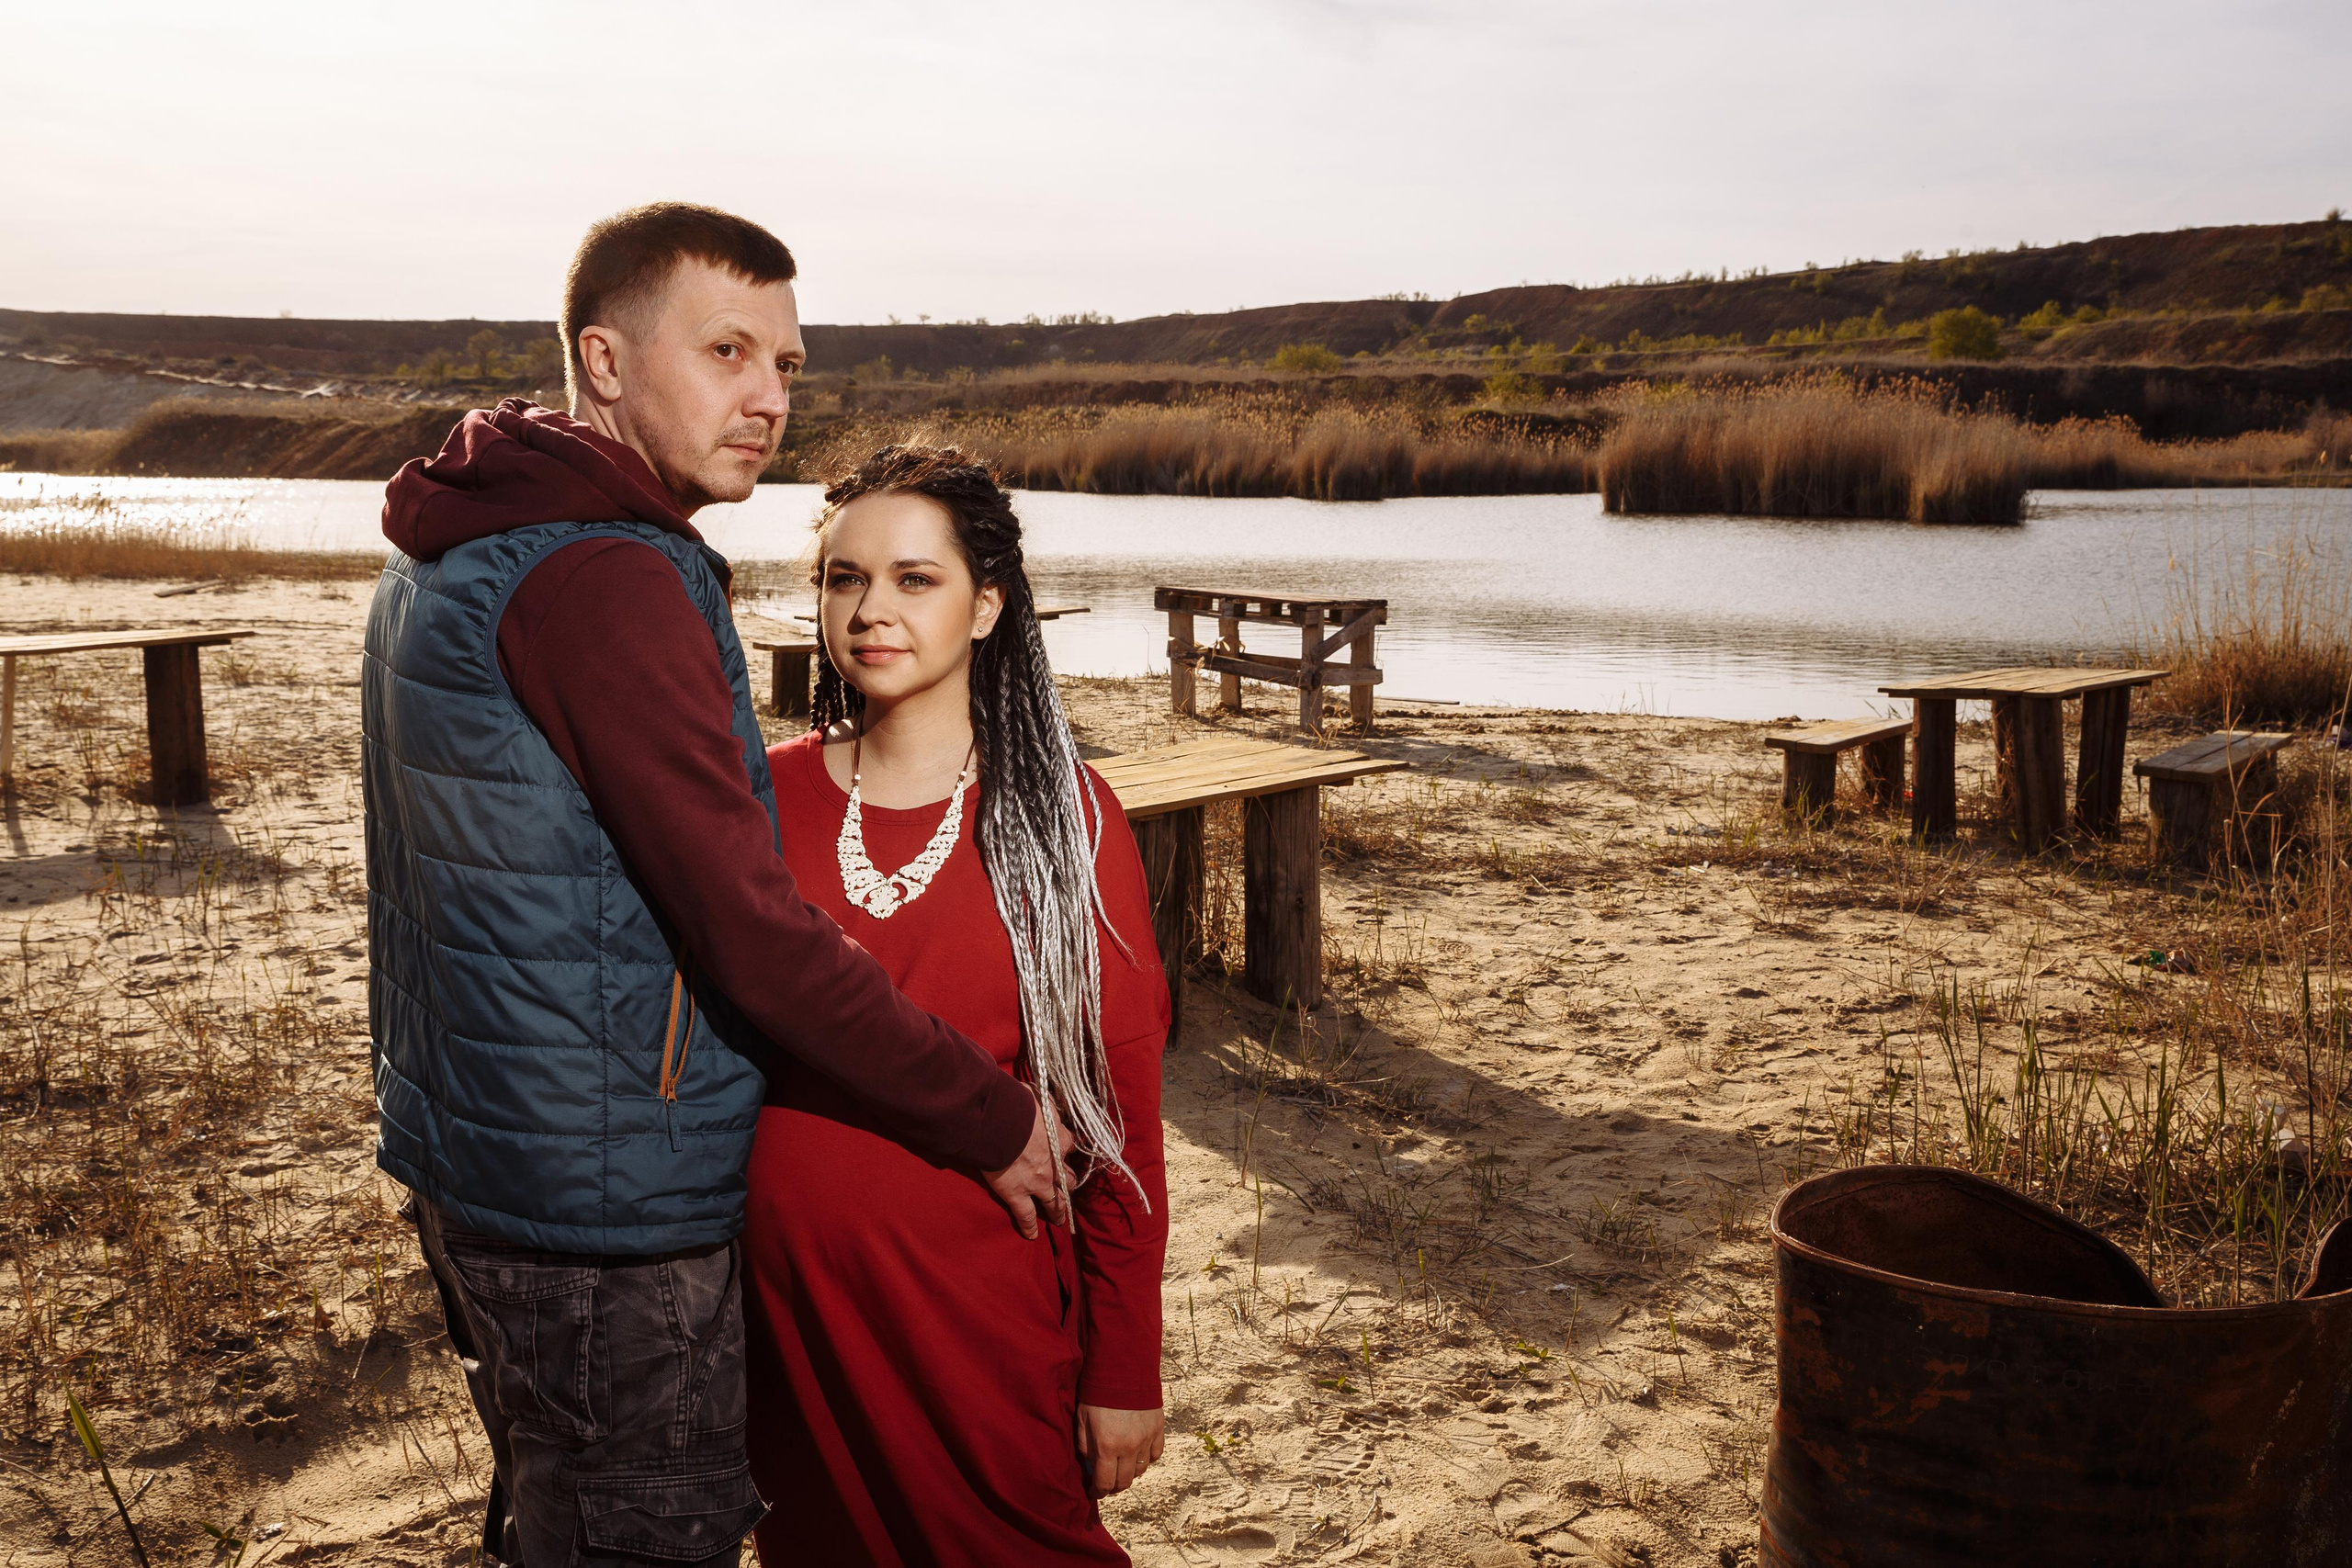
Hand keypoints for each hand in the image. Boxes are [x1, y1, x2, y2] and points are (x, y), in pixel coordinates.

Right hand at [981, 1095, 1070, 1239]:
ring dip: (1057, 1211)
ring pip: (1053, 1202)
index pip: (1069, 1147)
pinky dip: (1029, 1227)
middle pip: (1067, 1179)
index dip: (1066, 1151)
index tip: (1064, 1153)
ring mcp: (1038, 1183)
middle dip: (1067, 1185)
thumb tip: (1039, 1094)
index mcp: (1061, 1139)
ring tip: (1059, 1220)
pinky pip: (1026, 1216)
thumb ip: (1043, 1101)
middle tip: (1068, 1190)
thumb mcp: (1038, 1097)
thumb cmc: (1018, 1104)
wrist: (1001, 1122)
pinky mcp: (1017, 1195)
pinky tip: (1032, 1236)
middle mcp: (1054, 1164)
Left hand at [1077, 1404, 1164, 1495]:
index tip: (1095, 1492)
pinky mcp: (1158, 1430)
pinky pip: (1156, 1455)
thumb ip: (1085, 1447)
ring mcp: (1146, 1439)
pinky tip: (1138, 1454)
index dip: (1098, 1492)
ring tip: (1122, 1467)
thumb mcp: (1082, 1421)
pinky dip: (1147, 1459)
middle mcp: (1129, 1447)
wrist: (1123, 1370)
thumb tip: (1090, 1466)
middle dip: (1114, 1487)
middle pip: (1124, 1482)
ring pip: (1140, 1471)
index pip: (1104, 1483)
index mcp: (1107, 1447)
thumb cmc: (1098, 1395)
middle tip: (1108, 1484)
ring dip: (1130, 1473)